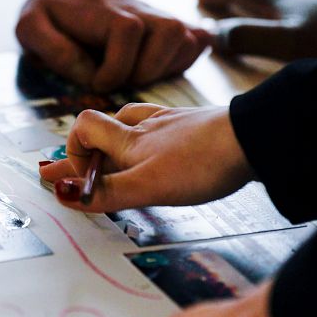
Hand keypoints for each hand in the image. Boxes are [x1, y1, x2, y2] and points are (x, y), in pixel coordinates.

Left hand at [16, 0, 210, 92]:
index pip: (127, 31)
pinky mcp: (170, 27)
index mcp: (104, 12)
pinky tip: (159, 71)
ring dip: (167, 68)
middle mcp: (140, 11)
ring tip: (140, 78)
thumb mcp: (31, 26)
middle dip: (146, 70)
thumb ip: (51, 48)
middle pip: (171, 33)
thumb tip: (87, 73)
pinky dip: (185, 62)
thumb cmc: (52, 12)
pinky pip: (197, 41)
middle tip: (123, 82)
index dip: (115, 66)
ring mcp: (159, 17)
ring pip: (189, 38)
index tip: (96, 82)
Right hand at [39, 103, 254, 211]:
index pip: (83, 127)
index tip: (75, 179)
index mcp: (128, 138)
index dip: (73, 150)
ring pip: (132, 125)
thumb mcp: (147, 186)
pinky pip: (160, 128)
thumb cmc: (201, 163)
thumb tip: (61, 192)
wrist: (254, 139)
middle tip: (73, 173)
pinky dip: (148, 139)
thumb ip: (106, 193)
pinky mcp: (195, 126)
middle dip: (86, 152)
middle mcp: (145, 126)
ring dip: (116, 141)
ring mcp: (171, 123)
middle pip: (104, 130)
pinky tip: (160, 149)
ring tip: (111, 157)